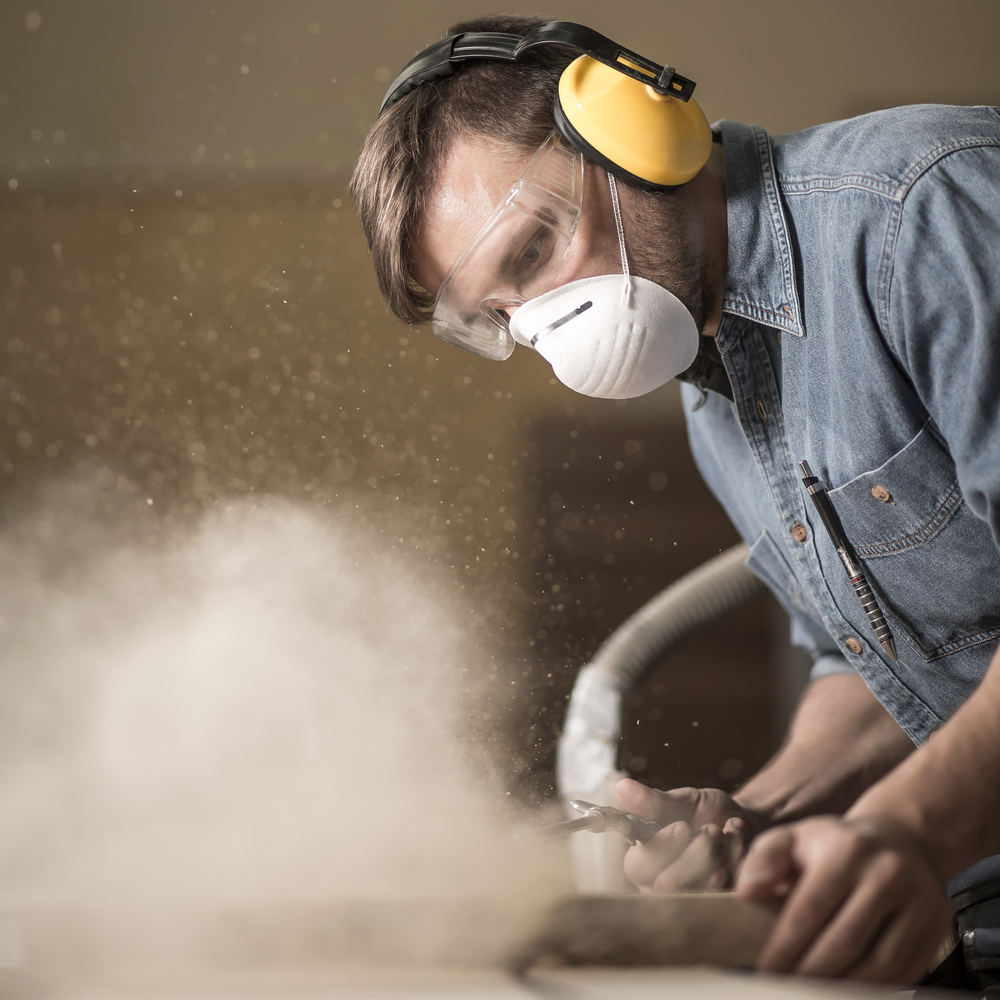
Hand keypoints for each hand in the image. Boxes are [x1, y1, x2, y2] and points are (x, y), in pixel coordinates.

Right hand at [617, 778, 764, 891]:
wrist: (740, 822)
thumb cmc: (702, 812)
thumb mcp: (680, 802)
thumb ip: (653, 801)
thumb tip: (623, 788)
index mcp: (643, 862)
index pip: (637, 867)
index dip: (660, 848)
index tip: (682, 826)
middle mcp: (661, 887)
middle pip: (667, 886)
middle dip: (693, 854)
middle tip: (709, 829)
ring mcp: (691, 899)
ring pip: (699, 891)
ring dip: (717, 855)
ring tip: (722, 831)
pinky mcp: (720, 904)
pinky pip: (727, 892)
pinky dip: (736, 859)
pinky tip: (736, 838)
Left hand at [735, 815, 952, 982]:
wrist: (899, 841)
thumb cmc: (834, 845)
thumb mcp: (794, 838)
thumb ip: (764, 860)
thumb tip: (746, 894)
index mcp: (848, 850)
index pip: (811, 909)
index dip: (786, 947)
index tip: (766, 971)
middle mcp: (888, 874)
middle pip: (845, 941)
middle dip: (811, 973)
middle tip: (786, 989)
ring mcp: (919, 902)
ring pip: (879, 963)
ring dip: (843, 986)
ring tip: (813, 991)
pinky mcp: (936, 927)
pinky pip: (904, 971)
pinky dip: (874, 988)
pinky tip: (846, 989)